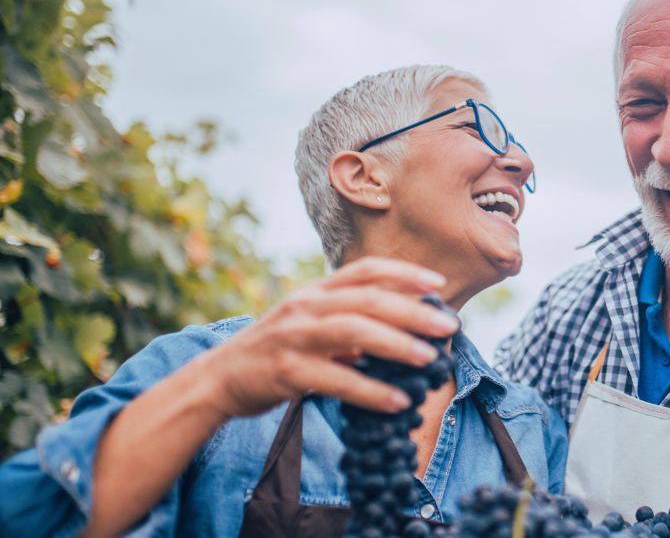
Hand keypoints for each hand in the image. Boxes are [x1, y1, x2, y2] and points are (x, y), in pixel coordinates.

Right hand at [200, 257, 459, 417]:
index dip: (403, 273)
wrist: (218, 378)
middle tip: (448, 327)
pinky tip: (397, 401)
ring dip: (396, 345)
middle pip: (366, 300)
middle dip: (412, 312)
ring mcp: (294, 337)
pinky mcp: (286, 371)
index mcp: (315, 291)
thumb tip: (403, 328)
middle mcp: (305, 307)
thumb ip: (349, 320)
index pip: (364, 270)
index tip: (437, 284)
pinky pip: (337, 380)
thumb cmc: (275, 350)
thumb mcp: (309, 323)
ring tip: (429, 360)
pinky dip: (371, 391)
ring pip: (353, 332)